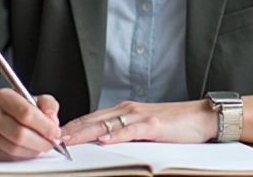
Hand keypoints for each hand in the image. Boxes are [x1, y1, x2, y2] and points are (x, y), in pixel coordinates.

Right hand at [0, 89, 62, 160]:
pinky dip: (24, 156)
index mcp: (3, 97)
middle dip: (41, 141)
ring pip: (14, 149)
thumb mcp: (34, 99)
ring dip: (34, 151)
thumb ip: (48, 105)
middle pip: (20, 134)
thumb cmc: (15, 108)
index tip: (55, 132)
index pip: (26, 113)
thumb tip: (52, 120)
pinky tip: (30, 150)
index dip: (45, 126)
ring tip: (42, 146)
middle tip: (52, 143)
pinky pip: (9, 157)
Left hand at [60, 100, 217, 145]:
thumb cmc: (175, 124)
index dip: (72, 126)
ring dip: (85, 133)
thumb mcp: (144, 127)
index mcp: (124, 111)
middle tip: (51, 138)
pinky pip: (130, 130)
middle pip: (93, 120)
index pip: (91, 118)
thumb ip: (124, 131)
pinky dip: (116, 135)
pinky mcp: (153, 125)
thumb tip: (103, 142)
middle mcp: (128, 110)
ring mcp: (140, 116)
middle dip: (71, 130)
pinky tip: (104, 140)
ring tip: (67, 140)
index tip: (54, 134)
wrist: (201, 116)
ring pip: (106, 124)